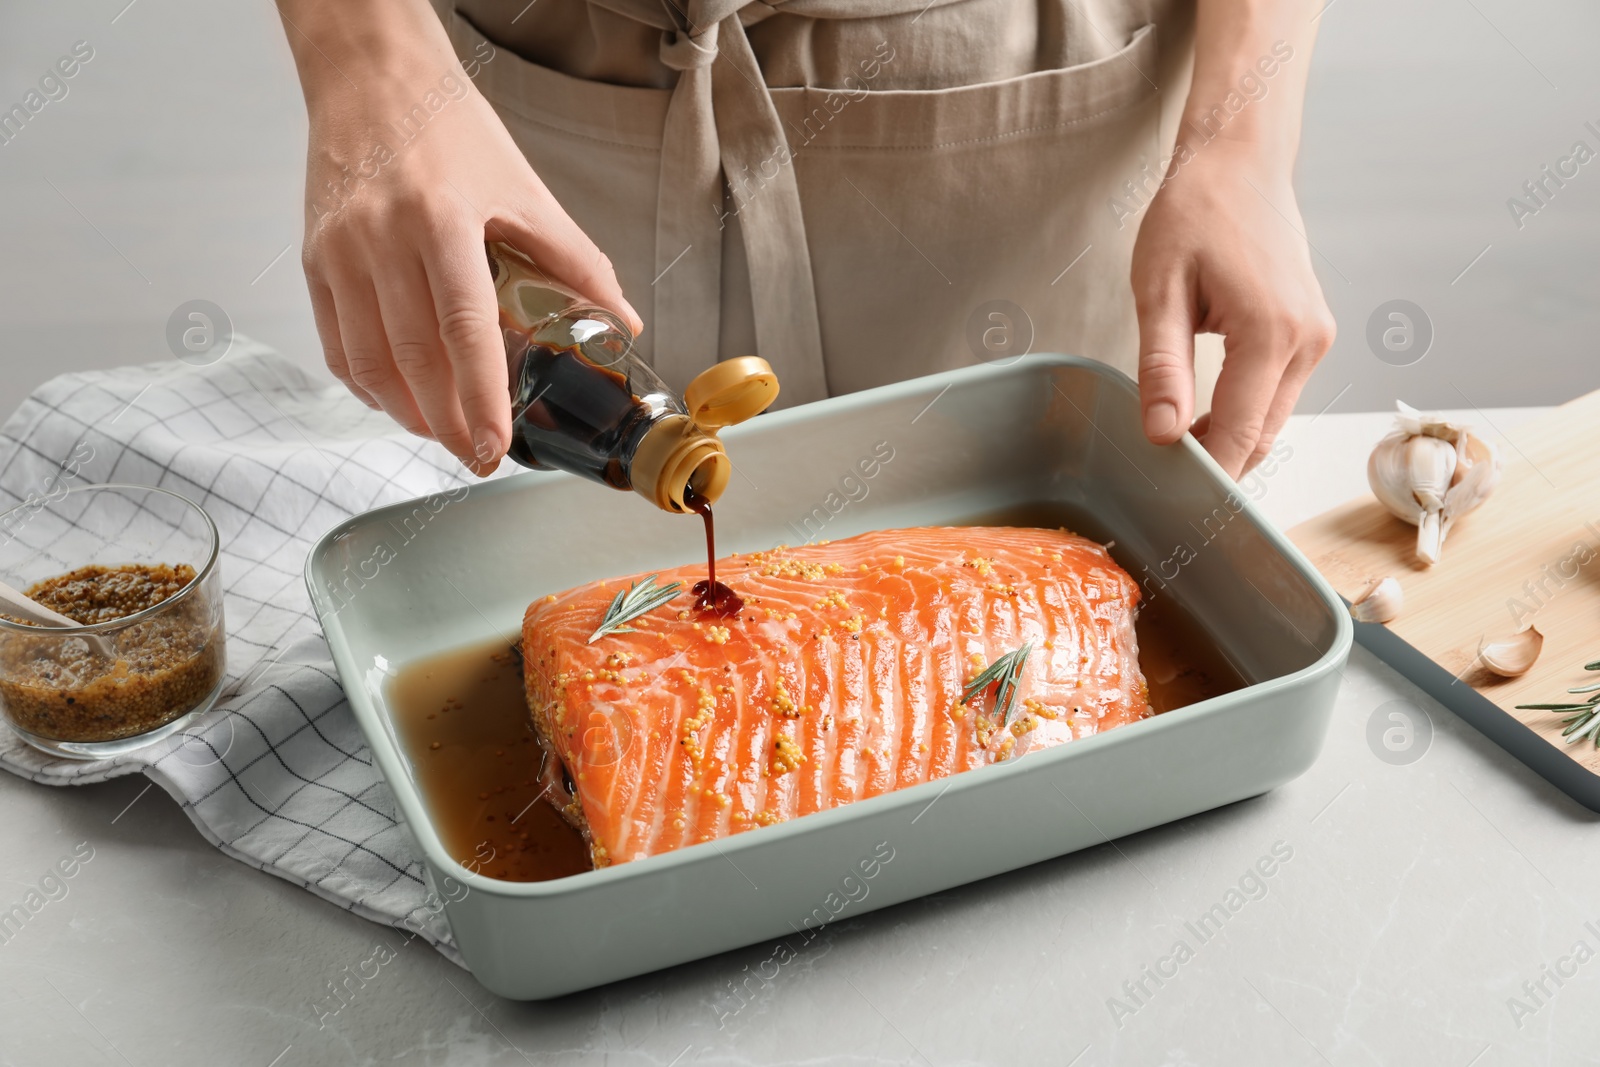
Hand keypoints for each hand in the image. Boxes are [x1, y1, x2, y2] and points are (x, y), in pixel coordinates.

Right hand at [280, 0, 641, 473]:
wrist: (372, 78)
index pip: (463, 330)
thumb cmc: (449, 128)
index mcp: (442, 219)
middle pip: (413, 359)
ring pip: (369, 361)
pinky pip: (337, 343)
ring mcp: (340, 251)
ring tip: (444, 432)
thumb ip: (575, 261)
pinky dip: (368, 383)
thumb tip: (621, 321)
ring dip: (408, 412)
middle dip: (448, 422)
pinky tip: (400, 398)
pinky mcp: (315, 258)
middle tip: (477, 454)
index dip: (480, 398)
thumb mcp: (524, 189)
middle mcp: (382, 238)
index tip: (495, 444)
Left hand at [1131, 142, 1334, 478]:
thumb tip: (1162, 434)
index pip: (1241, 433)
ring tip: (1175, 444)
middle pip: (1263, 435)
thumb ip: (1162, 367)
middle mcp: (1307, 340)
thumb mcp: (1159, 290)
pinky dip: (1245, 411)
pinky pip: (1278, 392)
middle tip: (1162, 480)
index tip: (1168, 497)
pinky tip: (1204, 411)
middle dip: (1218, 463)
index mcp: (1272, 333)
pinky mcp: (1311, 332)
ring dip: (1231, 437)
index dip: (1206, 473)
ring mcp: (1316, 337)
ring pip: (1273, 419)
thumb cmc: (1194, 212)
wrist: (1238, 162)